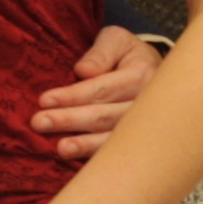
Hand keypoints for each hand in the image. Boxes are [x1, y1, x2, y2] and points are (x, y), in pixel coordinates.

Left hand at [31, 25, 164, 160]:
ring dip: (85, 145)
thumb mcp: (117, 41)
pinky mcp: (140, 142)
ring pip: (112, 138)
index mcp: (140, 75)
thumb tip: (83, 71)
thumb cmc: (130, 56)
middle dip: (69, 120)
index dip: (72, 96)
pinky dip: (97, 157)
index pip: (101, 88)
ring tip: (60, 149)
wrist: (163, 79)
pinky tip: (78, 163)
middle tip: (38, 123)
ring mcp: (145, 127)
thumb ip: (101, 52)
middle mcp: (146, 105)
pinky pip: (118, 152)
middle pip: (104, 115)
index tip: (44, 100)